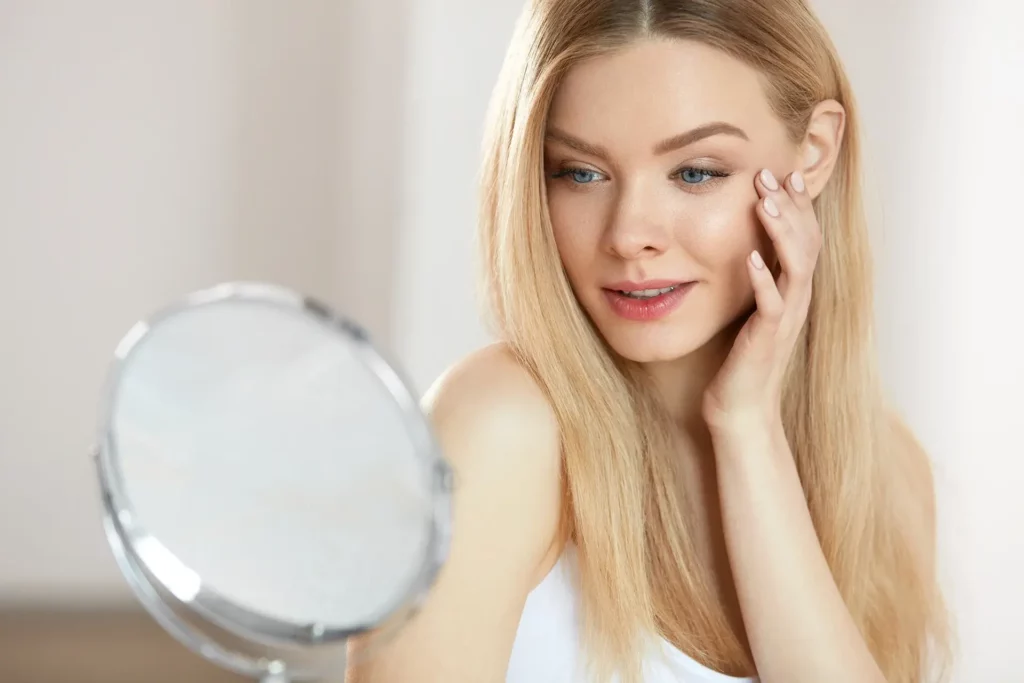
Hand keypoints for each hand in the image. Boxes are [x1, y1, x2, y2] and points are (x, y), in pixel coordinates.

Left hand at [702, 168, 821, 431]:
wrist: (740, 408)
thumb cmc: (742, 359)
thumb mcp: (751, 310)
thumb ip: (756, 279)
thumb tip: (747, 247)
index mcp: (794, 291)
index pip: (805, 238)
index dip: (799, 206)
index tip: (784, 173)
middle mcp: (797, 301)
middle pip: (807, 243)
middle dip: (792, 207)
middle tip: (772, 174)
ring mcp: (785, 320)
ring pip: (797, 268)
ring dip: (782, 233)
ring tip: (765, 203)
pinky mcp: (767, 340)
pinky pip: (772, 306)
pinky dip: (764, 280)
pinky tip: (752, 259)